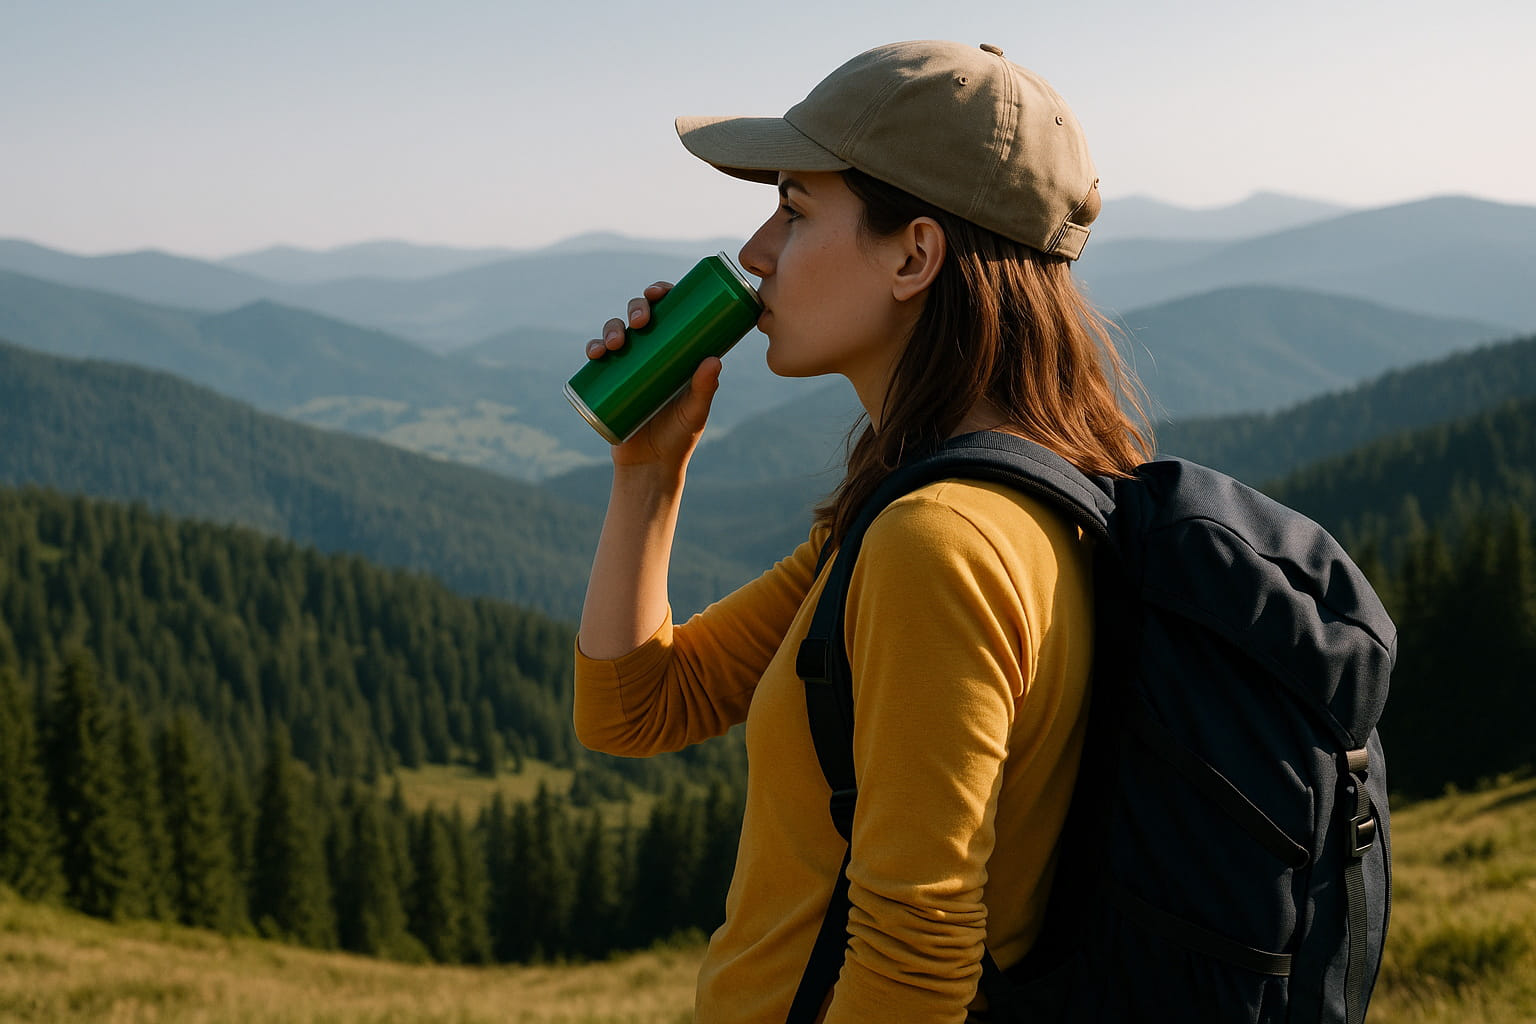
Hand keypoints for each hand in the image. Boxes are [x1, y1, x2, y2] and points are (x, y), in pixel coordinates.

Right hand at [585, 282, 721, 472]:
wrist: (650, 466)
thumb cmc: (679, 437)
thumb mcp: (695, 412)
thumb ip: (704, 389)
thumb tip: (715, 360)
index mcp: (675, 351)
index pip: (669, 312)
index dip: (662, 294)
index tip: (660, 292)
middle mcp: (651, 353)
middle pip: (640, 316)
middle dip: (636, 308)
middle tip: (641, 320)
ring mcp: (628, 366)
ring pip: (616, 332)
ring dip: (612, 328)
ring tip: (616, 343)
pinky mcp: (608, 382)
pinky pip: (597, 358)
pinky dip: (594, 349)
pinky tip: (595, 353)